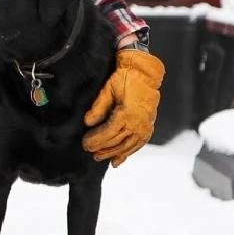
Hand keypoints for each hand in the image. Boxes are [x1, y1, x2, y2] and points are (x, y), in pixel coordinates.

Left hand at [83, 49, 164, 167]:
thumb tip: (87, 123)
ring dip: (113, 153)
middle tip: (89, 151)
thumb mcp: (108, 89)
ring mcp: (144, 126)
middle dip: (101, 148)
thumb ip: (98, 107)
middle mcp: (137, 123)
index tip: (85, 144)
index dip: (95, 140)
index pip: (108, 133)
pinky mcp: (148, 126)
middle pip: (116, 142)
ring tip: (100, 157)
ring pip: (127, 146)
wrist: (145, 73)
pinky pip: (138, 144)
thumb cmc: (125, 79)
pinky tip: (118, 161)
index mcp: (126, 114)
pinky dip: (128, 153)